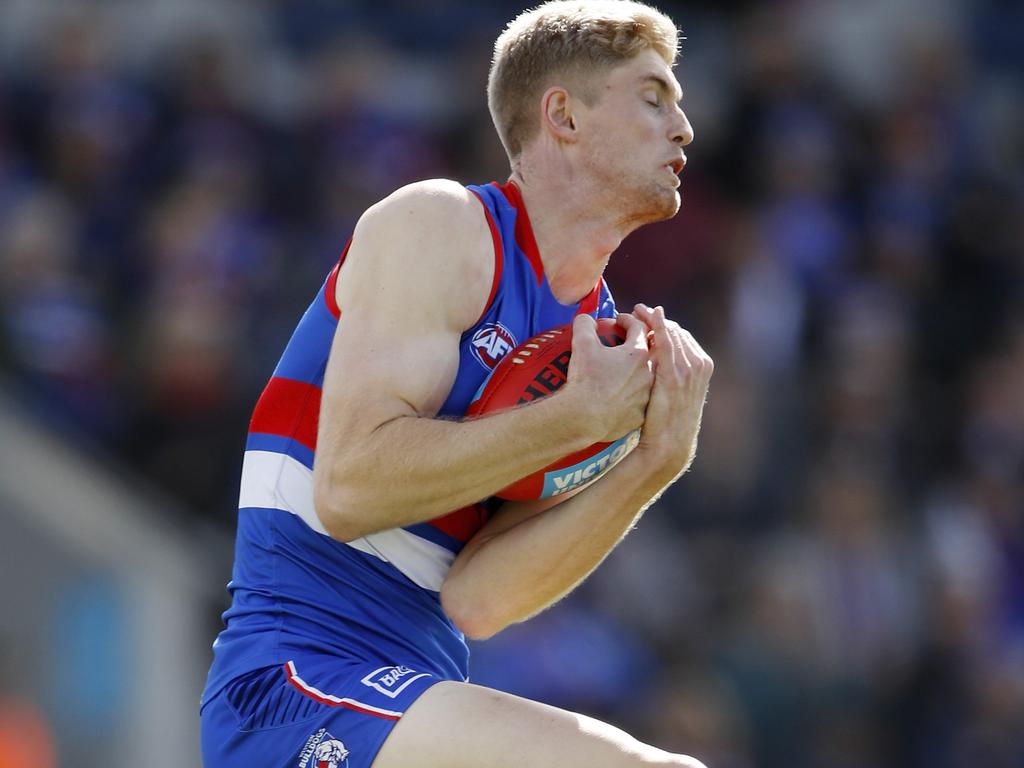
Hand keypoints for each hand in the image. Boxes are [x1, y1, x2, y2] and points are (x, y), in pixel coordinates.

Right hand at [563, 313, 652, 442]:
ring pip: (645, 378)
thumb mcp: (582, 344)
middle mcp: (648, 373)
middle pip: (648, 352)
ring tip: (622, 369)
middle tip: (624, 342)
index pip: (639, 328)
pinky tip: (621, 393)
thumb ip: (585, 324)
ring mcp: (645, 396)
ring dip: (636, 370)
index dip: (628, 320)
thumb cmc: (585, 379)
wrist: (584, 418)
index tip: (618, 321)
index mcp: (638, 354)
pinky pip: (638, 400)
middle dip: (637, 344)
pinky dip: (631, 393)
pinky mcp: (639, 415)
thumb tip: (586, 319)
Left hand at [631, 304, 712, 476]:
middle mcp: (698, 363)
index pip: (681, 335)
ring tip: (635, 310)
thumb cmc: (668, 419)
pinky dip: (658, 326)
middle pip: (675, 330)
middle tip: (637, 309)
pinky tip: (648, 314)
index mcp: (702, 364)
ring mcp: (688, 368)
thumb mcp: (676, 391)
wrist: (670, 444)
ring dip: (652, 318)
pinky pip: (665, 343)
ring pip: (670, 333)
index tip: (646, 316)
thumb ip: (672, 371)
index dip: (662, 324)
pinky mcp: (673, 374)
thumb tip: (657, 357)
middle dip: (656, 318)